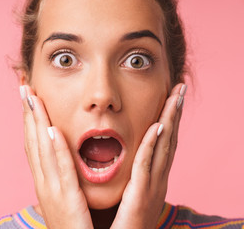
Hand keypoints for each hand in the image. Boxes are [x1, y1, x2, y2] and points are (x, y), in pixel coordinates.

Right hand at [20, 85, 92, 228]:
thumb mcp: (64, 196)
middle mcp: (43, 182)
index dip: (30, 118)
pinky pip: (61, 170)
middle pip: (32, 140)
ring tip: (33, 97)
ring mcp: (51, 190)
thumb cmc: (75, 224)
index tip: (29, 96)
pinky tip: (52, 129)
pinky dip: (55, 149)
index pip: (34, 143)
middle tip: (24, 86)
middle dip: (28, 112)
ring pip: (42, 149)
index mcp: (44, 180)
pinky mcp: (66, 199)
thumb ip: (63, 175)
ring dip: (37, 122)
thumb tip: (63, 154)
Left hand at [110, 83, 186, 228]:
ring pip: (163, 149)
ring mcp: (152, 188)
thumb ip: (129, 175)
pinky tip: (156, 128)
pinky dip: (152, 147)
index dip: (168, 119)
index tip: (170, 96)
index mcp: (152, 178)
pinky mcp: (141, 198)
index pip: (162, 143)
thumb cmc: (123, 224)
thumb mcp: (129, 194)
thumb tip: (124, 154)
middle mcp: (157, 180)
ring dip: (169, 121)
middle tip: (179, 87)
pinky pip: (145, 168)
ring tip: (175, 97)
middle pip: (168, 140)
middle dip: (174, 113)